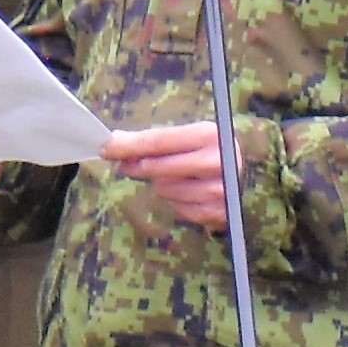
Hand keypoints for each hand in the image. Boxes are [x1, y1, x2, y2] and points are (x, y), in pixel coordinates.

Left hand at [110, 118, 231, 231]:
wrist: (242, 170)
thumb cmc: (206, 149)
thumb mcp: (185, 136)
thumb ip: (151, 140)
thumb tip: (114, 142)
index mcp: (209, 134)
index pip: (157, 141)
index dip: (127, 146)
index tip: (105, 147)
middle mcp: (218, 161)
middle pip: (157, 167)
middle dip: (138, 166)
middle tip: (128, 165)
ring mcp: (220, 189)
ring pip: (164, 189)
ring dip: (161, 184)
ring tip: (175, 177)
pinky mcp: (218, 212)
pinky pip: (177, 208)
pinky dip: (176, 201)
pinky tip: (187, 192)